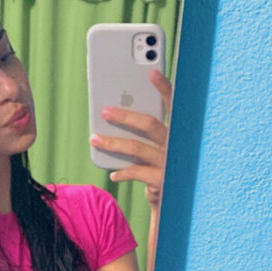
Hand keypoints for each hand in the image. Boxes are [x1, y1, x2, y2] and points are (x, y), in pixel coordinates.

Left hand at [90, 69, 172, 208]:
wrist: (176, 198)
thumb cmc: (162, 165)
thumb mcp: (157, 146)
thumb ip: (144, 131)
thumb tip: (114, 114)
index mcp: (176, 131)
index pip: (172, 105)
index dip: (164, 88)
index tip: (152, 72)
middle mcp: (175, 145)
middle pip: (150, 124)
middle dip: (125, 116)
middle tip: (104, 111)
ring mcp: (169, 162)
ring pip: (137, 148)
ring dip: (113, 143)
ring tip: (95, 138)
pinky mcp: (162, 181)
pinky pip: (137, 173)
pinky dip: (123, 172)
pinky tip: (113, 174)